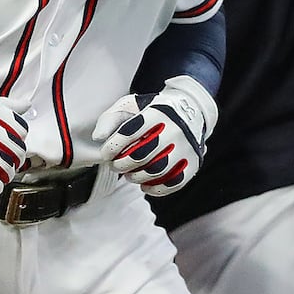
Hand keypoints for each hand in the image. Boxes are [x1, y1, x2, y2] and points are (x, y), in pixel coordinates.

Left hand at [92, 75, 216, 195]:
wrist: (191, 110)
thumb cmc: (151, 110)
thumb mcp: (130, 105)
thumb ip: (111, 118)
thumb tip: (98, 138)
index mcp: (156, 113)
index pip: (129, 132)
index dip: (113, 146)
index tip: (105, 154)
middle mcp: (174, 129)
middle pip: (143, 154)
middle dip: (122, 164)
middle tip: (114, 166)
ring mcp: (187, 147)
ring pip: (158, 170)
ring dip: (138, 177)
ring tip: (128, 175)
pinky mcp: (194, 161)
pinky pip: (176, 181)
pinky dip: (158, 188)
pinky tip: (145, 187)